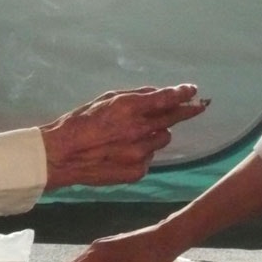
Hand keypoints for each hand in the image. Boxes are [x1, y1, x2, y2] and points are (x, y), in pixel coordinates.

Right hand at [40, 85, 206, 189]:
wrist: (63, 155)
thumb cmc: (80, 122)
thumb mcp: (105, 100)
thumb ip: (134, 97)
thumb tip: (158, 95)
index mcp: (129, 108)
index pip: (166, 98)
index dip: (182, 93)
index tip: (193, 90)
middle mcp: (139, 130)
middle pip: (173, 119)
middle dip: (186, 111)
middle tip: (197, 107)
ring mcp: (140, 153)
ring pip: (163, 139)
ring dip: (157, 133)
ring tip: (136, 134)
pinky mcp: (138, 171)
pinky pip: (151, 157)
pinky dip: (144, 152)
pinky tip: (124, 151)